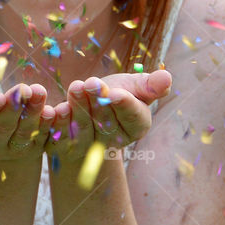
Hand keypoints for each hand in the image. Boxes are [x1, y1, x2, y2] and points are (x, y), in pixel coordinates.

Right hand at [0, 76, 54, 162]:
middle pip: (0, 128)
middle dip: (13, 108)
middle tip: (23, 89)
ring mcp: (9, 151)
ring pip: (23, 132)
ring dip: (33, 112)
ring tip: (39, 91)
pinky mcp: (31, 150)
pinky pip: (41, 138)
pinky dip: (48, 125)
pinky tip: (52, 110)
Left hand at [44, 70, 171, 161]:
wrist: (90, 107)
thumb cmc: (117, 92)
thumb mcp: (134, 85)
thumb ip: (149, 85)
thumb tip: (167, 77)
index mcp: (136, 127)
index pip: (133, 117)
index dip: (124, 105)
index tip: (115, 93)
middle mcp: (114, 141)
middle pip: (107, 121)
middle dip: (98, 101)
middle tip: (91, 82)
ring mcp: (90, 147)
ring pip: (85, 128)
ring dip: (79, 107)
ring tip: (76, 86)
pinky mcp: (67, 147)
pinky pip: (63, 137)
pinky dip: (59, 123)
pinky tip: (57, 108)